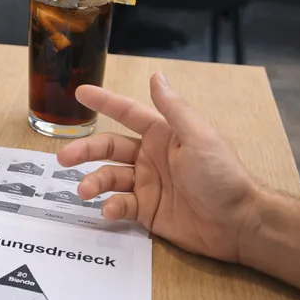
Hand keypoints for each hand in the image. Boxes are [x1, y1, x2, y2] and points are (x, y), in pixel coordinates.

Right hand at [57, 73, 260, 263]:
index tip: (79, 93)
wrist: (236, 223)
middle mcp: (150, 157)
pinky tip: (108, 210)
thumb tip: (156, 75)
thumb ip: (173, 109)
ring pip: (108, 177)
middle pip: (108, 148)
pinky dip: (110, 207)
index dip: (104, 102)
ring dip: (93, 182)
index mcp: (162, 135)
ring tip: (84, 191)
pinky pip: (120, 205)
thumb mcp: (198, 137)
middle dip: (84, 151)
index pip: (127, 114)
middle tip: (63, 158)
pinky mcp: (146, 211)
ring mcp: (146, 185)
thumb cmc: (221, 175)